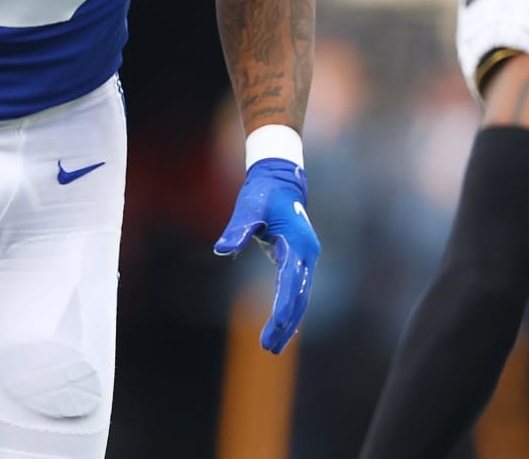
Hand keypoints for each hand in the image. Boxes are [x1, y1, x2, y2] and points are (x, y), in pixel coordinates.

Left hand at [215, 158, 319, 353]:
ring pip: (300, 297)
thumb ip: (237, 229)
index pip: (290, 278)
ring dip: (289, 322)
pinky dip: (291, 310)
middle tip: (269, 347)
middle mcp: (307, 253)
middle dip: (285, 322)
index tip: (276, 323)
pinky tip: (284, 330)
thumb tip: (221, 249)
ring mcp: (306, 258)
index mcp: (297, 241)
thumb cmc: (263, 194)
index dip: (283, 302)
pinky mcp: (299, 261)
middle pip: (298, 295)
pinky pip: (297, 291)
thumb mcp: (248, 208)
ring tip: (273, 347)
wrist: (280, 181)